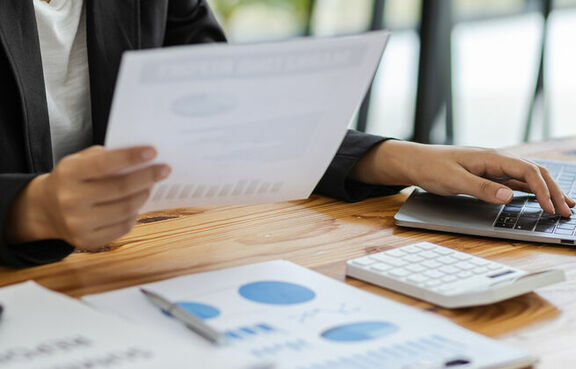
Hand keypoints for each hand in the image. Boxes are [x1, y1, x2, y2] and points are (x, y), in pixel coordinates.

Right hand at [6, 145, 170, 249]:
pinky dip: (134, 214)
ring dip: (143, 195)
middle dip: (147, 177)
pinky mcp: (88, 241)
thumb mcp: (79, 161)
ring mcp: (78, 224)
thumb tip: (143, 159)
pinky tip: (136, 204)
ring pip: (125, 209)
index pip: (104, 164)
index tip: (153, 151)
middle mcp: (71, 200)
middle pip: (120, 188)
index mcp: (68, 174)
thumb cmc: (72, 179)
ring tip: (150, 186)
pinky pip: (123, 227)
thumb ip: (106, 157)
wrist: (45, 210)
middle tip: (165, 169)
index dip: (131, 157)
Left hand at [351, 140, 574, 216]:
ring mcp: (494, 167)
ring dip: (547, 190)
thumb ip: (481, 187)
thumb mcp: (454, 180)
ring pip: (528, 177)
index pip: (527, 170)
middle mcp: (496, 160)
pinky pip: (516, 181)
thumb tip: (509, 196)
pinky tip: (541, 198)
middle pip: (534, 172)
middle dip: (553, 191)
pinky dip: (532, 190)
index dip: (542, 190)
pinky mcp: (488, 175)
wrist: (415, 161)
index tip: (550, 208)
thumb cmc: (431, 168)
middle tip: (566, 211)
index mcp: (491, 158)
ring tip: (564, 205)